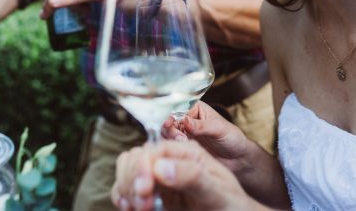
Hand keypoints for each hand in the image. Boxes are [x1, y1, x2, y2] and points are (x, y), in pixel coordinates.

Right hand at [112, 140, 258, 210]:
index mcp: (188, 153)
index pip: (155, 149)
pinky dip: (122, 196)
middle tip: (142, 202)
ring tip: (138, 207)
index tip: (144, 187)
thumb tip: (160, 166)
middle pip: (137, 157)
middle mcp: (171, 161)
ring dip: (125, 187)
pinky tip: (129, 207)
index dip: (144, 165)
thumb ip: (193, 176)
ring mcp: (161, 178)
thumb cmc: (233, 204)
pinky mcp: (155, 195)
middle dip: (133, 177)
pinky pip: (128, 189)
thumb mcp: (218, 190)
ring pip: (128, 170)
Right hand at [160, 102, 253, 174]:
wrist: (237, 160)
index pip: (176, 107)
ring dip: (170, 140)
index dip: (169, 114)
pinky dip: (170, 149)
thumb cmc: (232, 139)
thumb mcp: (219, 129)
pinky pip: (170, 146)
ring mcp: (182, 134)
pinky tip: (178, 152)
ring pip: (166, 134)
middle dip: (170, 129)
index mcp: (194, 108)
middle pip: (167, 120)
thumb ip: (202, 126)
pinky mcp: (182, 148)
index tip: (168, 123)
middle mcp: (186, 119)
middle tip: (180, 138)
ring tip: (183, 145)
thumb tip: (185, 122)